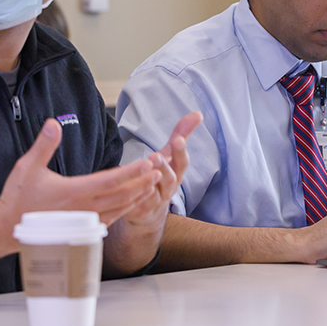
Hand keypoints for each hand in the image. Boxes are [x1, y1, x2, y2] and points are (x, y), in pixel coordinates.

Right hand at [0, 118, 161, 244]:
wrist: (9, 228)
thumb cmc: (19, 198)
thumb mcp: (28, 167)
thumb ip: (44, 145)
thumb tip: (53, 123)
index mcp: (75, 191)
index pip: (111, 180)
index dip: (132, 171)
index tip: (148, 162)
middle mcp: (85, 208)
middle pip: (123, 194)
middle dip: (143, 181)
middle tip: (159, 170)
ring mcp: (86, 220)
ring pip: (120, 208)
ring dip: (139, 195)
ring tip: (154, 183)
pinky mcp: (84, 228)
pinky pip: (112, 219)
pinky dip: (127, 209)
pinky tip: (135, 202)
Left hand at [118, 111, 201, 229]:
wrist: (149, 212)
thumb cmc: (160, 177)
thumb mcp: (169, 156)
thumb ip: (181, 134)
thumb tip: (197, 113)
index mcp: (176, 173)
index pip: (182, 163)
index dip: (181, 152)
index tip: (178, 140)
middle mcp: (168, 188)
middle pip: (170, 179)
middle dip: (164, 167)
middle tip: (156, 156)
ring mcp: (154, 201)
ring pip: (154, 194)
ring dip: (149, 182)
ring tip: (143, 169)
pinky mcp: (139, 211)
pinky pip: (137, 205)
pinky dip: (135, 198)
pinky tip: (129, 187)